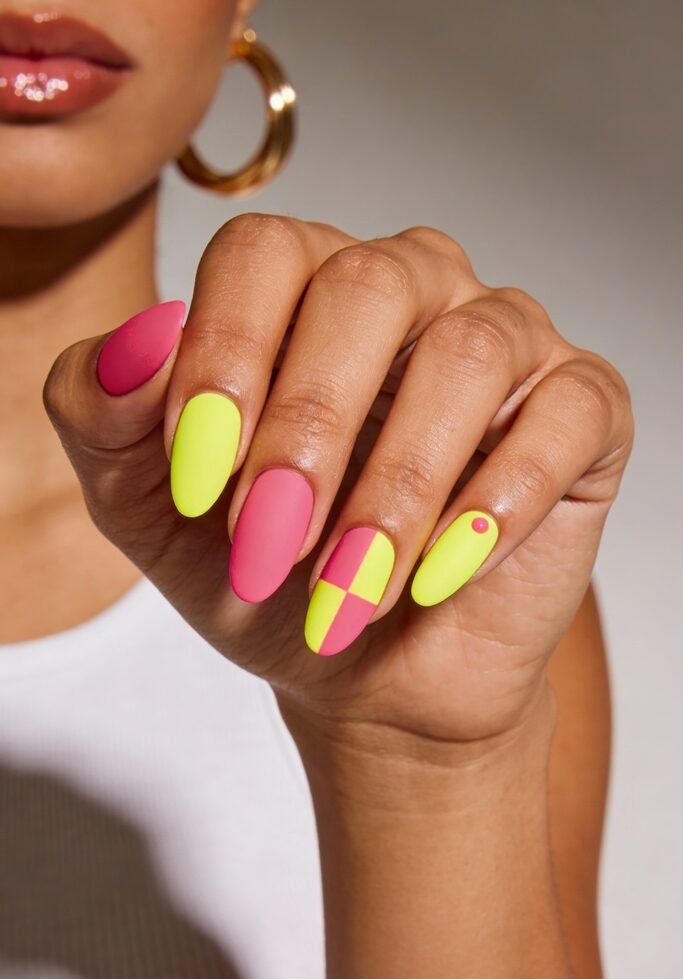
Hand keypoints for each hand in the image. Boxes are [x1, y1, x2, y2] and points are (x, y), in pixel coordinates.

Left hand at [43, 213, 633, 756]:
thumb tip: (136, 339)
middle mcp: (410, 288)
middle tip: (269, 544)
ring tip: (351, 589)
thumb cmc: (264, 574)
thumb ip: (104, 414)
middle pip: (367, 288)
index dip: (223, 357)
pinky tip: (444, 572)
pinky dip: (499, 501)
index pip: (262, 253)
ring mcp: (504, 339)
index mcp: (303, 286)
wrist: (362, 673)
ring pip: (468, 354)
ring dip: (397, 489)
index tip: (196, 480)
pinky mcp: (580, 406)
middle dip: (309, 429)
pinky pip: (564, 413)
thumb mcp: (150, 504)